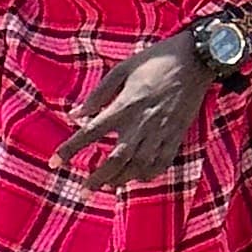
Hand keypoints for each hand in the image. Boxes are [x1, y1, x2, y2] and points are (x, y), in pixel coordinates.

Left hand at [56, 36, 214, 189]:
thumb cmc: (156, 60)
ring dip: (121, 179)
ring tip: (107, 186)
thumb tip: (75, 114)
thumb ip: (99, 94)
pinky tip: (138, 177)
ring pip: (138, 165)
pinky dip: (149, 174)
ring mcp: (161, 132)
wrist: (196, 60)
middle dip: (98, 178)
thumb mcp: (122, 69)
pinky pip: (162, 163)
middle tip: (83, 192)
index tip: (54, 162)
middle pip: (116, 159)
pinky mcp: (177, 135)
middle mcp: (142, 123)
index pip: (91, 132)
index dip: (70, 149)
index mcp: (125, 105)